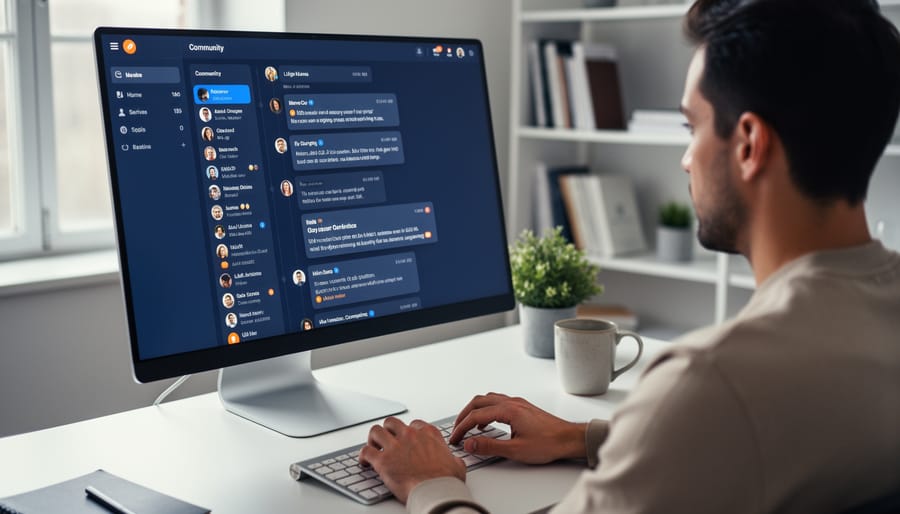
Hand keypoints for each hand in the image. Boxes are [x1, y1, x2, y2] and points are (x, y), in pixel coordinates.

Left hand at [359, 417, 465, 503]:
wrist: (436, 492)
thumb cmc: (446, 480)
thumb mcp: (456, 464)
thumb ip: (452, 458)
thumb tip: (454, 462)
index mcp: (428, 433)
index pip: (413, 425)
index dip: (407, 432)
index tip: (405, 439)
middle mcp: (410, 436)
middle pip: (391, 423)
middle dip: (388, 431)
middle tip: (387, 440)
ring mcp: (395, 446)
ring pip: (376, 431)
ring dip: (373, 439)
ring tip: (374, 448)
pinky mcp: (383, 461)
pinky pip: (366, 451)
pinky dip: (363, 456)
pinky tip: (364, 462)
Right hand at [449, 392, 586, 463]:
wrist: (569, 439)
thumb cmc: (549, 443)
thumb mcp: (516, 450)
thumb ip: (490, 446)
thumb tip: (470, 444)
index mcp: (508, 410)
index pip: (476, 415)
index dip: (462, 427)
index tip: (455, 438)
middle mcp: (512, 403)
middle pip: (478, 402)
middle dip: (464, 416)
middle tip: (457, 430)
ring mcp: (518, 403)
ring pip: (488, 399)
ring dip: (475, 410)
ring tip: (468, 425)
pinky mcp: (522, 407)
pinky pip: (497, 402)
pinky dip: (486, 409)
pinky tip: (487, 422)